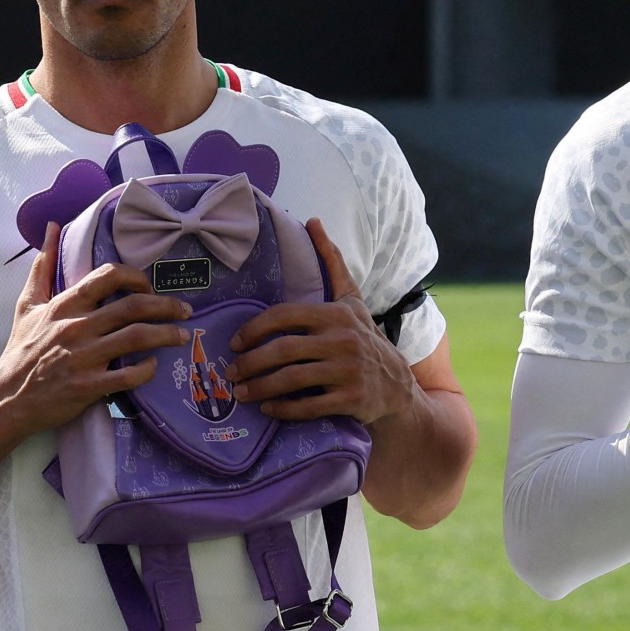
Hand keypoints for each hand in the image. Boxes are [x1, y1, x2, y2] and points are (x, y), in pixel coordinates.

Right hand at [0, 223, 190, 438]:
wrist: (7, 399)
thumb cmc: (21, 350)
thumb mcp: (27, 304)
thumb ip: (43, 266)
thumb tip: (52, 228)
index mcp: (65, 305)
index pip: (108, 276)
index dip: (136, 277)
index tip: (149, 287)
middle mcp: (77, 327)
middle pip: (134, 307)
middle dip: (167, 306)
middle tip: (184, 310)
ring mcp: (84, 358)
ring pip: (138, 338)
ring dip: (167, 334)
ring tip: (181, 336)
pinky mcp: (89, 387)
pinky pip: (129, 376)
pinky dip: (147, 369)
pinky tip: (153, 365)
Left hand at [226, 219, 416, 425]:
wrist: (398, 388)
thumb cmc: (366, 339)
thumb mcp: (351, 300)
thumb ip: (332, 263)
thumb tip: (313, 221)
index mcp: (336, 313)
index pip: (283, 316)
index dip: (254, 329)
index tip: (235, 342)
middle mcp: (343, 340)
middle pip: (283, 350)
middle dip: (250, 363)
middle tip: (231, 372)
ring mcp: (348, 371)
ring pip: (292, 380)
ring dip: (260, 388)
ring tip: (241, 393)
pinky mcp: (352, 399)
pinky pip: (309, 406)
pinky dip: (284, 409)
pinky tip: (269, 410)